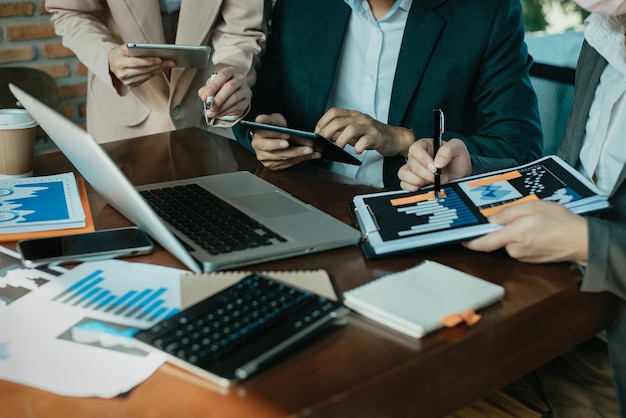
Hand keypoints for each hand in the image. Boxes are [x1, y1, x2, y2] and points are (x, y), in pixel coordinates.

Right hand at [108, 44, 173, 88]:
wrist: (112, 63)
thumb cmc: (120, 53)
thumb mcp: (124, 47)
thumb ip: (135, 48)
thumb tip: (152, 50)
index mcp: (120, 63)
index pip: (137, 63)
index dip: (149, 61)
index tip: (160, 59)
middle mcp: (123, 74)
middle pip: (145, 70)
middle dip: (159, 66)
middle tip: (171, 62)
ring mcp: (127, 81)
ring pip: (147, 75)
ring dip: (160, 70)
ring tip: (169, 64)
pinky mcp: (132, 85)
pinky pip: (146, 78)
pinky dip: (155, 73)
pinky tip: (162, 68)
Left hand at [198, 67, 250, 120]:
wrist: (235, 92)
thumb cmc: (222, 87)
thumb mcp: (212, 86)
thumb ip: (206, 90)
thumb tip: (205, 98)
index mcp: (230, 72)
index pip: (223, 76)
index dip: (213, 86)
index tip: (205, 96)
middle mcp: (240, 79)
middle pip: (230, 87)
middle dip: (218, 99)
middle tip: (210, 107)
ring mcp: (245, 90)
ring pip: (234, 98)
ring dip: (221, 107)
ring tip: (212, 113)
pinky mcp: (246, 101)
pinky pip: (236, 107)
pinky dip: (225, 112)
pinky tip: (218, 114)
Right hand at [249, 113, 320, 169]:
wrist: (272, 137)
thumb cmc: (273, 127)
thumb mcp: (271, 120)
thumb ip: (267, 119)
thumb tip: (260, 119)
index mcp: (257, 141)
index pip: (267, 142)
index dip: (277, 141)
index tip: (288, 139)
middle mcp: (261, 153)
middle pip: (278, 154)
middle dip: (294, 151)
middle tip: (307, 148)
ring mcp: (268, 161)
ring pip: (286, 160)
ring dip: (301, 155)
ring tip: (313, 150)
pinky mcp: (276, 166)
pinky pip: (291, 163)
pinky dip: (303, 159)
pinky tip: (313, 155)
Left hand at [315, 108, 413, 156]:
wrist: (394, 138)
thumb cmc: (372, 135)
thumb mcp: (354, 132)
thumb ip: (341, 132)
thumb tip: (326, 136)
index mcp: (353, 115)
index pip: (334, 112)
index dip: (323, 121)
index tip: (317, 132)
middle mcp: (360, 118)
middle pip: (339, 121)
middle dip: (328, 132)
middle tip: (324, 142)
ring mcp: (369, 126)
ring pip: (351, 129)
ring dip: (341, 140)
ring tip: (339, 148)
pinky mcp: (376, 136)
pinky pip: (365, 141)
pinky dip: (358, 147)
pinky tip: (357, 151)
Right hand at [398, 138, 471, 191]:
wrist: (461, 175)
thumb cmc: (458, 160)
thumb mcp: (458, 148)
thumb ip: (448, 150)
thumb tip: (437, 161)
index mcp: (425, 146)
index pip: (415, 149)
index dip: (423, 159)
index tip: (434, 168)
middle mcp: (417, 157)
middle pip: (411, 164)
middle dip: (426, 174)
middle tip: (440, 177)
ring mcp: (413, 170)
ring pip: (403, 174)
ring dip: (418, 181)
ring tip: (432, 182)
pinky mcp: (412, 182)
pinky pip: (404, 185)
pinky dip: (413, 188)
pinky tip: (425, 187)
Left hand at [463, 200, 588, 264]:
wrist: (582, 240)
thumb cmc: (559, 222)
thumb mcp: (531, 207)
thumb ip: (507, 213)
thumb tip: (491, 219)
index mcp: (513, 237)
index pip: (483, 243)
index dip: (470, 242)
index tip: (461, 239)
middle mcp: (516, 250)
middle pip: (498, 239)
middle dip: (503, 229)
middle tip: (520, 217)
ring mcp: (524, 256)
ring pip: (510, 242)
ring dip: (515, 233)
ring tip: (534, 223)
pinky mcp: (531, 259)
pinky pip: (520, 246)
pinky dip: (524, 238)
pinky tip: (538, 231)